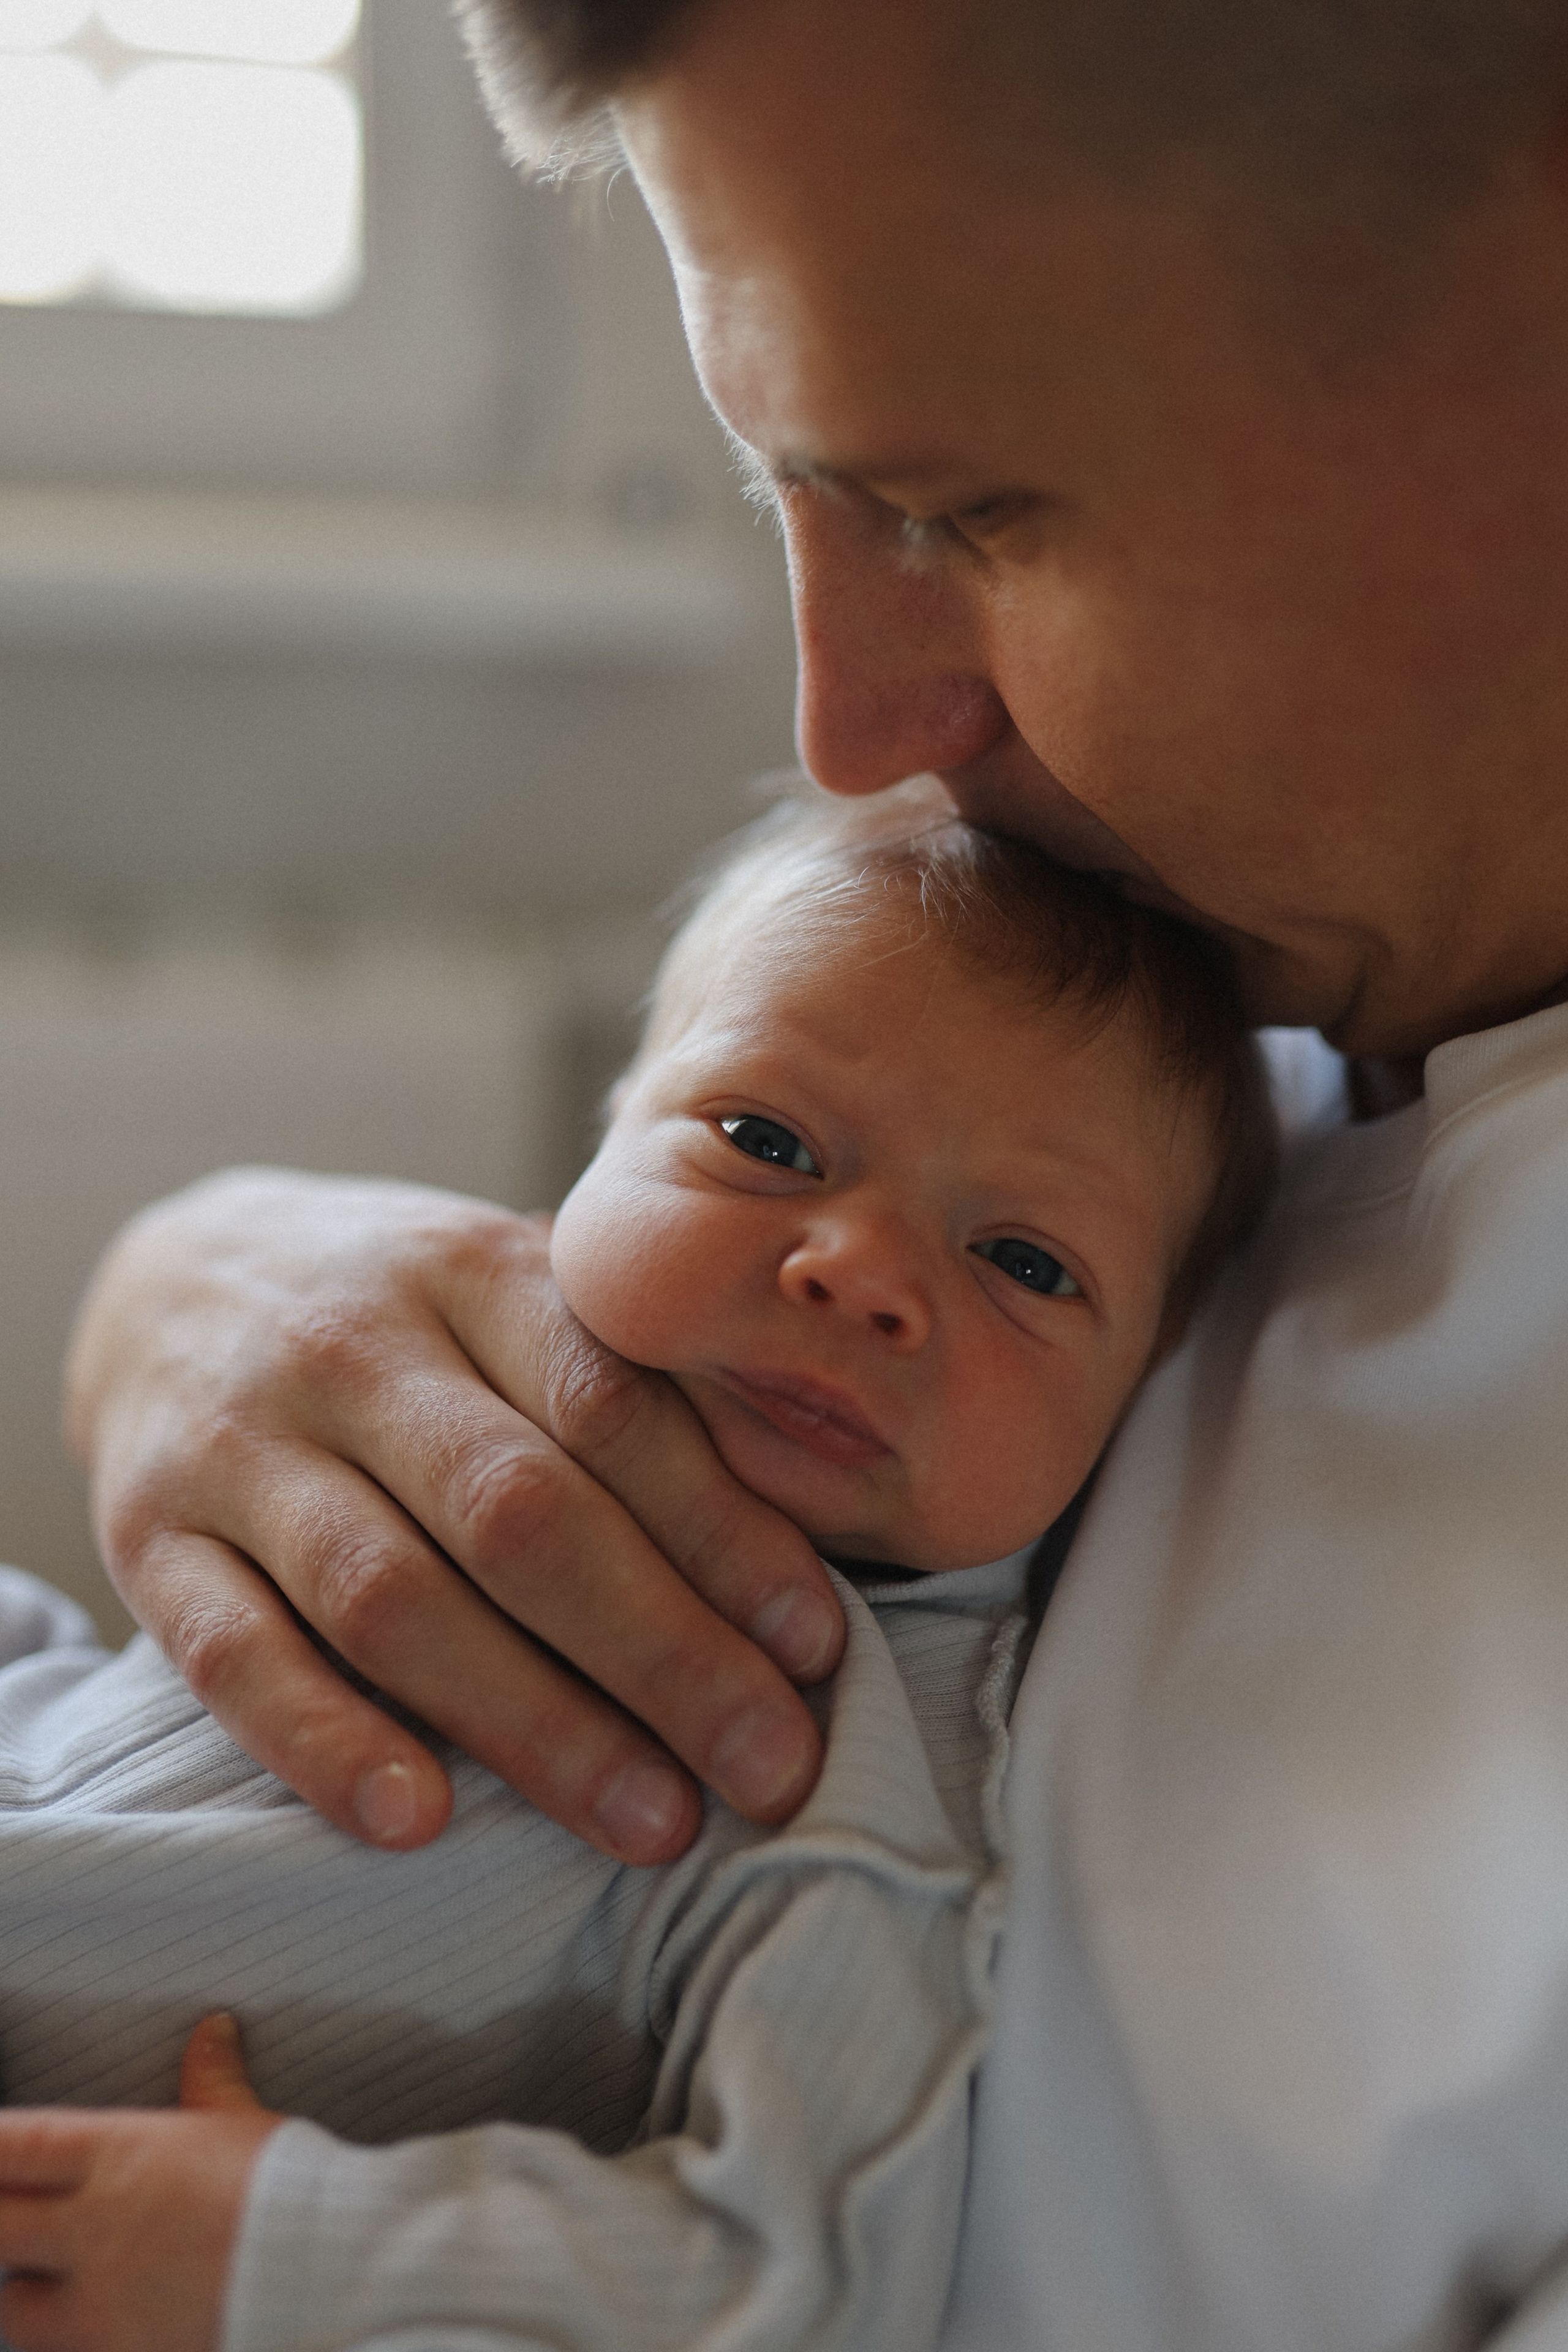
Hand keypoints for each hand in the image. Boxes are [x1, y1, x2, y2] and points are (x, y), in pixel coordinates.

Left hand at [0, 2016, 281, 2351]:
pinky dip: (70, 2335)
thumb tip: (213, 2029)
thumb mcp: (243, 2122)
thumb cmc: (288, 2187)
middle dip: (0, 2216)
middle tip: (15, 2212)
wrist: (328, 2270)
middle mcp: (94, 2228)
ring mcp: (99, 2304)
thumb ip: (212, 2079)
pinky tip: (96, 2319)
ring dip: (25, 2287)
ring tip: (52, 2275)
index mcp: (120, 2156)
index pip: (14, 2146)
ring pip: (15, 2305)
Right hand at [66, 1171, 843, 1860]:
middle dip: (663, 1653)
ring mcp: (240, 1445)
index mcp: (475, 1271)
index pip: (614, 1408)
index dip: (724, 1532)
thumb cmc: (409, 1315)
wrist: (174, 1276)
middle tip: (770, 1768)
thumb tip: (805, 1537)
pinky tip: (421, 1821)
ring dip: (533, 1724)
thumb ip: (634, 1385)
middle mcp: (353, 1348)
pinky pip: (233, 1655)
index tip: (816, 1646)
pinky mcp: (146, 1538)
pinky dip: (326, 1743)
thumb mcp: (516, 1292)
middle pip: (520, 1514)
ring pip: (393, 1596)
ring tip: (653, 1823)